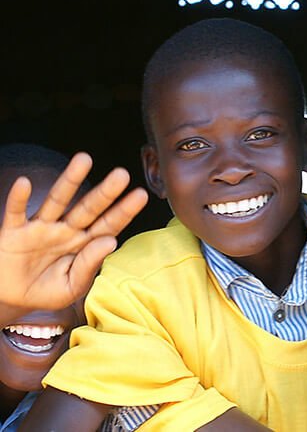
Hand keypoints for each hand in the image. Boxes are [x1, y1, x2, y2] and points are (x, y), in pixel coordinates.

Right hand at [0, 152, 147, 310]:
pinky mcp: (14, 231)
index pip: (108, 225)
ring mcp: (41, 228)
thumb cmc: (45, 290)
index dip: (124, 210)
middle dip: (105, 192)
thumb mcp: (71, 286)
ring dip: (70, 180)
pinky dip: (19, 199)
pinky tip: (25, 183)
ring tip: (84, 160)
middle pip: (88, 207)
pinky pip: (16, 212)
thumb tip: (111, 241)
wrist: (10, 298)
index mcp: (84, 244)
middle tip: (122, 174)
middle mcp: (66, 230)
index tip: (141, 195)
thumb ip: (89, 265)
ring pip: (58, 200)